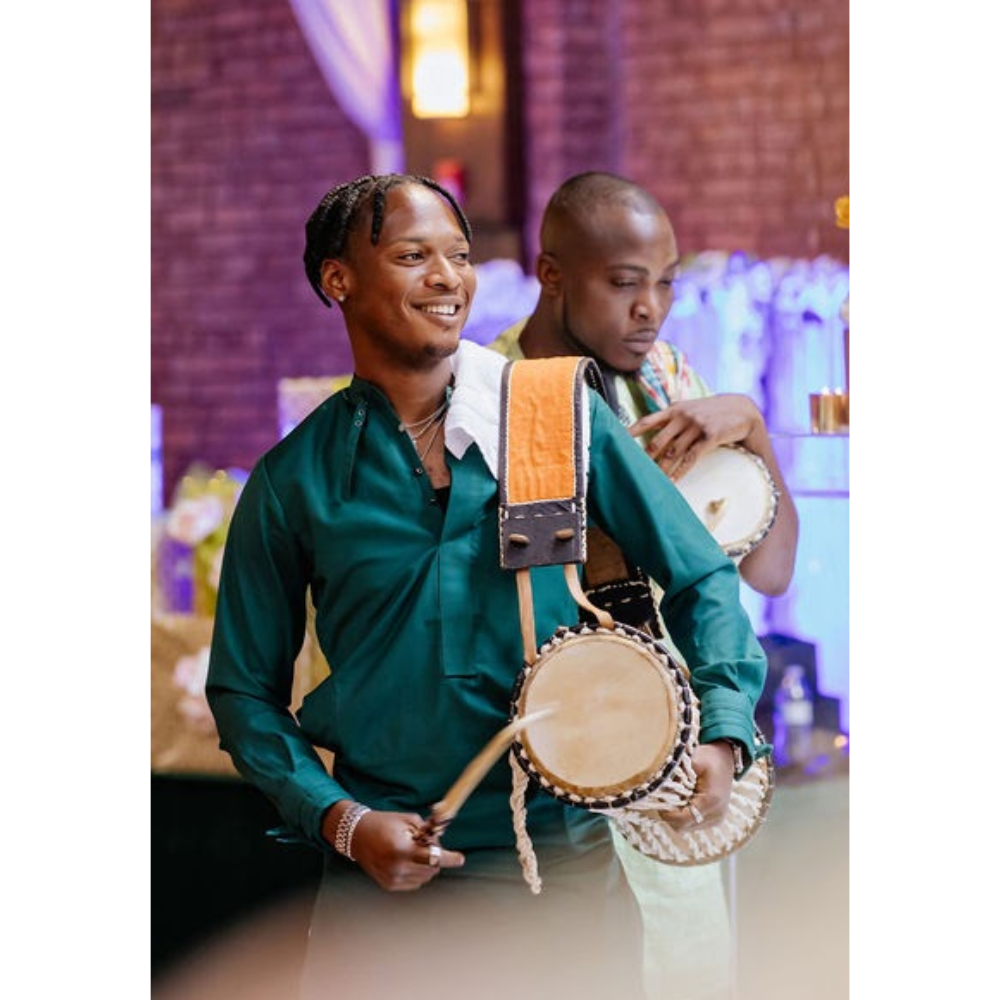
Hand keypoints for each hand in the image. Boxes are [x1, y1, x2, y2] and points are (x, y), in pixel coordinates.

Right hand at [329, 807, 465, 891]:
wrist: (357, 835)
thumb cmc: (384, 823)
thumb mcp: (408, 820)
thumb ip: (428, 830)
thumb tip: (443, 839)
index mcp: (402, 849)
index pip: (434, 857)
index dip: (450, 858)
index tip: (460, 859)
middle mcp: (397, 868)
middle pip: (432, 868)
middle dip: (436, 856)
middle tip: (427, 842)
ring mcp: (393, 879)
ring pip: (425, 877)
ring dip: (427, 865)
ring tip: (413, 850)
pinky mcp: (389, 886)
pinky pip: (415, 882)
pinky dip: (417, 872)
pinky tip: (407, 860)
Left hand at [629, 394, 760, 479]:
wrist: (743, 409)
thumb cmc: (713, 412)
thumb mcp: (691, 409)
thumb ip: (673, 419)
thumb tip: (653, 434)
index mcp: (675, 409)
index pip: (647, 421)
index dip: (631, 431)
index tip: (616, 440)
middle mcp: (683, 416)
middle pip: (657, 441)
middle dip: (645, 459)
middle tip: (633, 472)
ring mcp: (696, 425)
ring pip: (673, 452)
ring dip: (662, 470)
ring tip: (652, 483)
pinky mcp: (710, 435)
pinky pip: (692, 457)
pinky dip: (681, 471)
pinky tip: (673, 481)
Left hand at [658, 741, 733, 830]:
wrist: (726, 758)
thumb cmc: (709, 756)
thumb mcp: (692, 760)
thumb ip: (677, 776)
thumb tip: (658, 788)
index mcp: (711, 800)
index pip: (682, 820)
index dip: (666, 813)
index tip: (658, 800)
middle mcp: (716, 814)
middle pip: (683, 827)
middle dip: (670, 814)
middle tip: (664, 797)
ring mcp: (717, 819)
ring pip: (687, 828)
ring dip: (677, 815)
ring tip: (675, 797)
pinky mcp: (715, 819)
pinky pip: (693, 824)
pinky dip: (685, 815)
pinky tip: (684, 800)